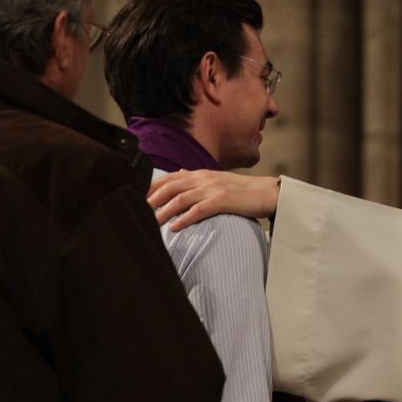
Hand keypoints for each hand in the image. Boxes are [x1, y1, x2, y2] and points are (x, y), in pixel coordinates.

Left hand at [147, 169, 279, 230]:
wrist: (266, 192)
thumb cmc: (241, 190)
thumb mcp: (216, 179)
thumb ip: (196, 178)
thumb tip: (178, 174)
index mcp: (200, 174)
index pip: (169, 178)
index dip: (151, 187)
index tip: (135, 197)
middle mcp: (203, 179)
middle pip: (171, 187)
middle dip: (152, 199)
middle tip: (137, 211)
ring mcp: (213, 189)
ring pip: (181, 199)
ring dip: (164, 211)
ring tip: (151, 223)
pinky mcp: (223, 201)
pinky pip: (199, 210)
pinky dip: (185, 218)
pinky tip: (175, 227)